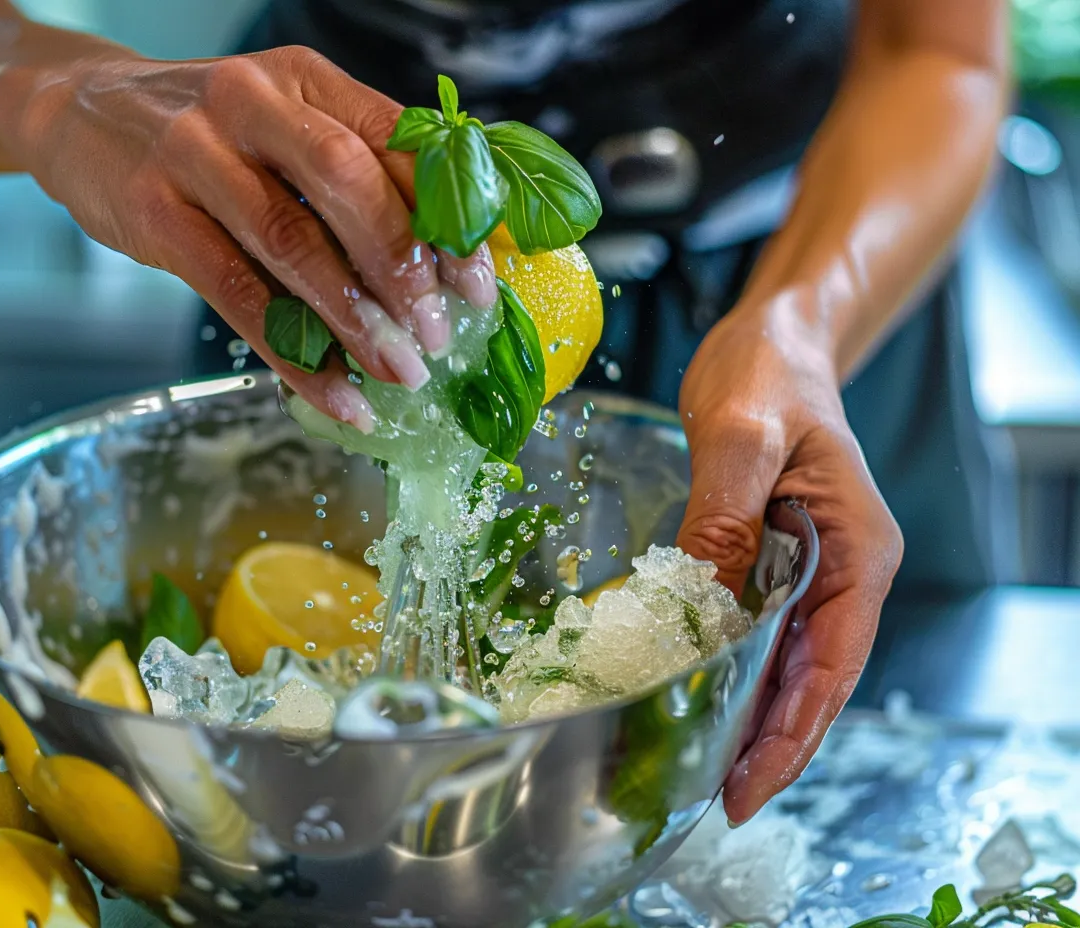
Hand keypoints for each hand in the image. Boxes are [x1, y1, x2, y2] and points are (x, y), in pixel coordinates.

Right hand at [0, 45, 495, 427]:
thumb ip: (355, 170)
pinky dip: (292, 354)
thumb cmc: (207, 132)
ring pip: (294, 245)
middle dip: (406, 270)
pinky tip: (333, 395)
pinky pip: (237, 297)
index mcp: (307, 79)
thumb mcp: (285, 120)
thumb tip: (447, 260)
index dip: (449, 221)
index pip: (398, 142)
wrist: (78, 111)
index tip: (479, 287)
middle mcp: (254, 103)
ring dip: (356, 322)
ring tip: (401, 374)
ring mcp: (196, 155)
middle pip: (351, 187)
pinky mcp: (155, 212)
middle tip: (440, 336)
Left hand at [674, 295, 902, 823]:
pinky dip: (734, 672)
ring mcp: (811, 569)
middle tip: (720, 798)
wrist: (771, 343)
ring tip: (705, 770)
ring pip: (786, 664)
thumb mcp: (742, 434)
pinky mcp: (774, 560)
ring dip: (751, 718)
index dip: (794, 729)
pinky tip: (700, 700)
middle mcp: (843, 570)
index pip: (833, 661)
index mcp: (858, 550)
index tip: (751, 783)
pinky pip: (759, 632)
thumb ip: (725, 513)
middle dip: (771, 743)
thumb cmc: (769, 374)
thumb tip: (702, 602)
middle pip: (814, 679)